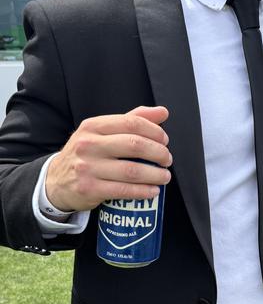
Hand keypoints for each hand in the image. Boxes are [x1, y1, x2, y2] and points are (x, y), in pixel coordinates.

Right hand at [46, 105, 171, 212]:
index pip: (131, 122)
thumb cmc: (87, 154)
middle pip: (134, 145)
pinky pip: (123, 190)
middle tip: (167, 160)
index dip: (154, 131)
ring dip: (155, 174)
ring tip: (164, 176)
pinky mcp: (89, 189)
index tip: (164, 140)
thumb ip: (131, 120)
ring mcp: (87, 167)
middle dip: (158, 153)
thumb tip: (162, 112)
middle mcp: (88, 144)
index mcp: (93, 126)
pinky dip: (143, 191)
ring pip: (132, 170)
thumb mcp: (102, 132)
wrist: (55, 181)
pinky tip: (153, 191)